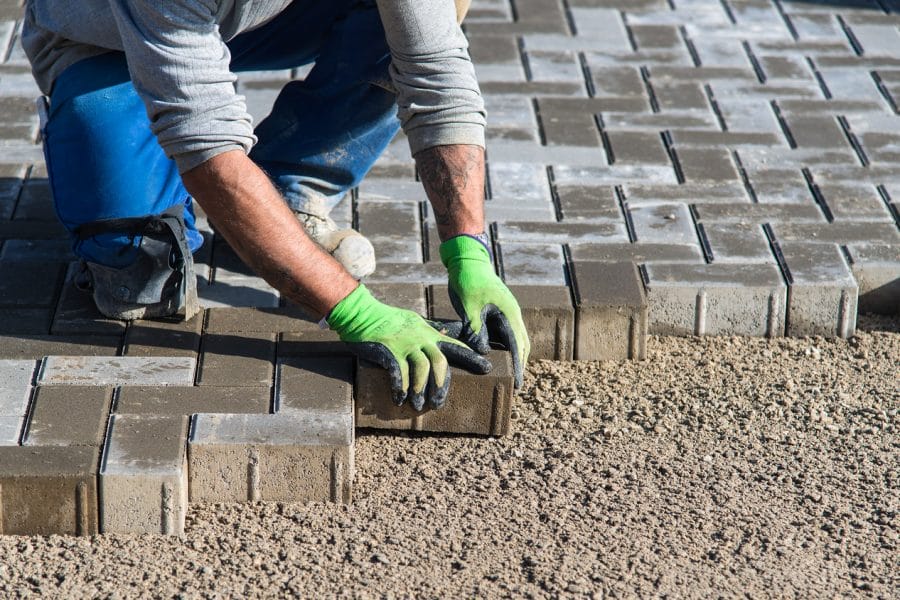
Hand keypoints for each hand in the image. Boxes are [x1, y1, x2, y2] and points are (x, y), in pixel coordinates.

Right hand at [327, 284, 490, 409]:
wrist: (362, 314)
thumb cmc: (388, 320)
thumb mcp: (414, 322)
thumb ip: (430, 331)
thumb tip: (446, 336)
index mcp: (428, 334)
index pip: (455, 346)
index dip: (472, 357)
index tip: (487, 368)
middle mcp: (420, 339)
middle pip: (440, 363)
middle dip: (441, 386)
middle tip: (438, 403)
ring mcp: (404, 345)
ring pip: (420, 371)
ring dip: (420, 391)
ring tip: (417, 405)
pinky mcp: (388, 351)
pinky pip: (398, 373)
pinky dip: (401, 388)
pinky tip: (399, 398)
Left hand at [440, 235, 529, 386]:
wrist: (467, 260)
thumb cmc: (469, 280)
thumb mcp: (470, 305)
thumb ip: (476, 328)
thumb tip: (484, 351)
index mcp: (509, 313)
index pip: (517, 345)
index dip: (518, 365)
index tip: (517, 383)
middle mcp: (511, 314)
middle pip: (522, 344)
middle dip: (520, 363)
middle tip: (516, 384)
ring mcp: (505, 312)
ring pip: (514, 339)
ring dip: (514, 355)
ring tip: (510, 374)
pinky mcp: (496, 312)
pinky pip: (504, 333)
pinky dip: (504, 346)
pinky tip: (496, 356)